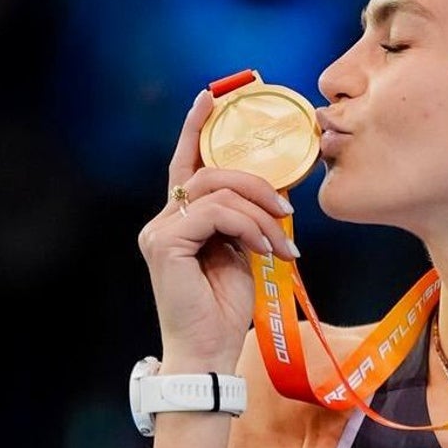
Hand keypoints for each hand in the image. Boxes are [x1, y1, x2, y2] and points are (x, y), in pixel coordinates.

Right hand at [137, 90, 298, 372]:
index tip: (212, 96)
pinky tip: (266, 248)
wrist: (210, 350)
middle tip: (288, 210)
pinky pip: (216, 214)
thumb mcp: (246, 253)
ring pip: (218, 190)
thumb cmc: (226, 308)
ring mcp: (159, 230)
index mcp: (180, 218)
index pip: (188, 164)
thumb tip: (278, 192)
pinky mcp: (165, 243)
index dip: (197, 127)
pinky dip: (249, 226)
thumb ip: (249, 220)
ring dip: (260, 212)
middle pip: (211, 172)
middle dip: (258, 183)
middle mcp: (163, 219)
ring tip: (282, 242)